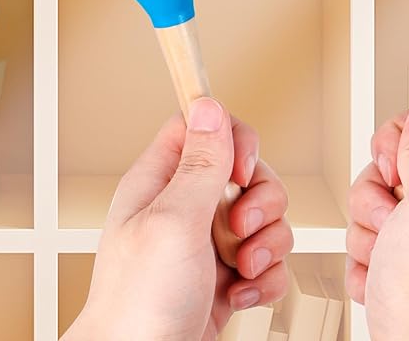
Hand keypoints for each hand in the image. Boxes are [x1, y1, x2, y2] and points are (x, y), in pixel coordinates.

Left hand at [62, 97, 292, 340]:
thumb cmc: (138, 303)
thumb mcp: (173, 222)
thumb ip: (199, 165)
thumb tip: (209, 105)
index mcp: (162, 182)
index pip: (203, 128)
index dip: (231, 138)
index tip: (241, 169)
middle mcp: (187, 206)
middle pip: (248, 172)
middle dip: (260, 201)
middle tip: (240, 228)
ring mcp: (210, 241)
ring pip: (266, 216)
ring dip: (266, 245)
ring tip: (241, 270)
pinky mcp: (229, 274)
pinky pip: (269, 258)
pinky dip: (265, 278)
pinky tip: (241, 295)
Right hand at [346, 94, 408, 340]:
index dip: (403, 137)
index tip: (397, 166)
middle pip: (394, 159)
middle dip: (377, 189)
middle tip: (394, 217)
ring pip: (372, 195)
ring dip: (368, 227)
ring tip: (390, 254)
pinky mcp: (401, 251)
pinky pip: (365, 229)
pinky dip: (366, 253)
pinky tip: (385, 274)